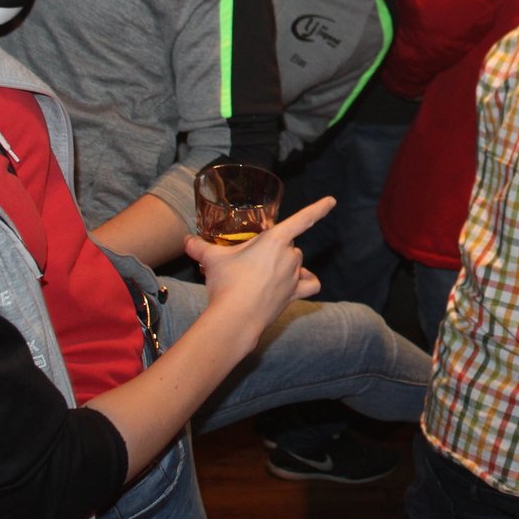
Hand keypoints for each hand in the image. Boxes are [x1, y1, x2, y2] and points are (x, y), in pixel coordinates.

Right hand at [186, 196, 335, 341]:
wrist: (235, 317)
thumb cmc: (227, 283)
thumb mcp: (211, 260)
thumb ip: (199, 247)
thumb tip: (186, 241)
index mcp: (275, 240)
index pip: (302, 219)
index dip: (318, 209)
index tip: (332, 201)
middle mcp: (290, 256)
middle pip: (289, 244)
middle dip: (274, 247)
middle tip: (252, 258)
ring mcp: (294, 276)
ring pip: (296, 262)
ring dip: (285, 264)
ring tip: (263, 273)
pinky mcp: (294, 294)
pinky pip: (310, 284)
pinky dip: (307, 281)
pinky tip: (298, 281)